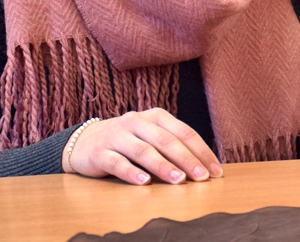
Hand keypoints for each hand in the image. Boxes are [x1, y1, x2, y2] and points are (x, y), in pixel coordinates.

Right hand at [63, 108, 222, 184]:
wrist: (85, 141)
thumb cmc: (128, 141)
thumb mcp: (151, 137)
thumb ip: (173, 147)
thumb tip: (204, 167)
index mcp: (155, 116)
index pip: (184, 132)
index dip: (201, 151)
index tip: (215, 171)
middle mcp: (137, 121)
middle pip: (166, 140)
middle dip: (187, 159)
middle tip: (202, 177)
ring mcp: (117, 136)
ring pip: (144, 150)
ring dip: (163, 166)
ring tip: (179, 180)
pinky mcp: (100, 152)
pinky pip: (118, 162)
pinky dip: (131, 172)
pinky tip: (144, 182)